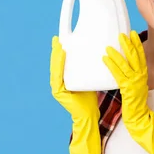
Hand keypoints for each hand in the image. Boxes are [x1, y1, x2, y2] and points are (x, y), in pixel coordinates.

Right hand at [50, 36, 101, 153]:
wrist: (89, 116)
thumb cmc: (90, 99)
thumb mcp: (88, 81)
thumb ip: (88, 71)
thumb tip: (98, 55)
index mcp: (63, 80)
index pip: (60, 63)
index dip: (59, 51)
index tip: (60, 38)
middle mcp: (57, 83)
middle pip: (55, 64)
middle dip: (55, 50)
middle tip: (57, 38)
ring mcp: (56, 88)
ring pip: (55, 68)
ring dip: (55, 56)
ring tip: (59, 44)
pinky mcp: (59, 92)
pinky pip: (58, 76)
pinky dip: (59, 65)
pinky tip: (62, 56)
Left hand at [102, 31, 153, 153]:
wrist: (139, 118)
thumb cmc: (135, 103)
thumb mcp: (135, 85)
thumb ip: (131, 74)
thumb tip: (122, 64)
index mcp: (143, 74)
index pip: (141, 55)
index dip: (136, 43)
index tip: (131, 33)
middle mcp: (141, 76)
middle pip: (135, 56)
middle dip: (128, 44)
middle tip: (121, 34)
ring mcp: (136, 83)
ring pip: (126, 64)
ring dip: (117, 53)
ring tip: (109, 45)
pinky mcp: (129, 89)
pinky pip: (119, 75)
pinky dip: (112, 65)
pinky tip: (105, 59)